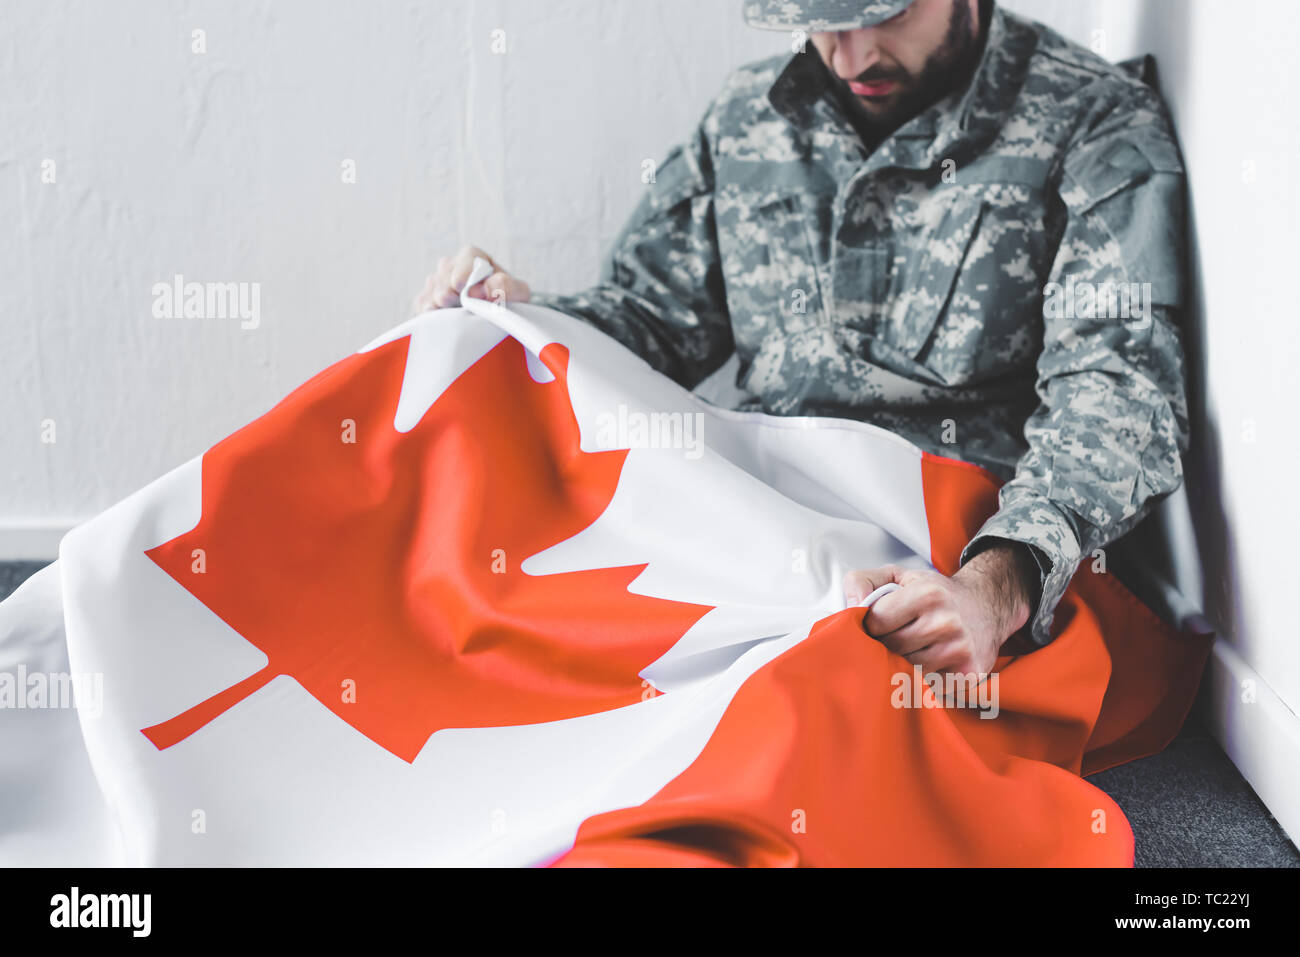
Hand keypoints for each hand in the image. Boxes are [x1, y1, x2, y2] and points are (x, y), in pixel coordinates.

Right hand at [411, 245, 530, 314]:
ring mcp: (437, 282)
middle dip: (450, 291)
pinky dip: (429, 312)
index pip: (467, 256)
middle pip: (445, 274)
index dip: (463, 272)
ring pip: (432, 289)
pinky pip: (422, 304)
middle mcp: (453, 266)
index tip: (462, 287)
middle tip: (454, 303)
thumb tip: (478, 289)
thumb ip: (506, 286)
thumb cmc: (509, 302)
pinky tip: (439, 318)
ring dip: (440, 304)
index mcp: (475, 258)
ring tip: (450, 314)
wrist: (499, 320)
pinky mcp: (426, 300)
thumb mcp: (518, 293)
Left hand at [842, 544, 1037, 677]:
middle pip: (891, 649)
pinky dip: (921, 679)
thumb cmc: (934, 592)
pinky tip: (928, 662)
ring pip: (907, 670)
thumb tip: (850, 608)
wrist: (987, 605)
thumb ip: (862, 581)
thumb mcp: (898, 575)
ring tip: (911, 649)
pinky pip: (927, 686)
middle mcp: (947, 622)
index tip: (878, 624)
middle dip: (884, 646)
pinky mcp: (967, 676)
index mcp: (928, 594)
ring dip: (902, 663)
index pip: (876, 622)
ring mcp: (960, 651)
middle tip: (892, 638)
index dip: (871, 625)